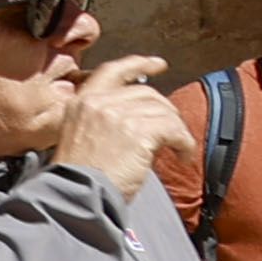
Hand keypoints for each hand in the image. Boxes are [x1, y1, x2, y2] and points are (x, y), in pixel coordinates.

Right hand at [52, 57, 180, 195]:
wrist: (77, 197)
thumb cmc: (78, 178)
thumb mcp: (80, 137)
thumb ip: (104, 121)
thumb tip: (140, 121)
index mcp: (82, 102)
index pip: (114, 71)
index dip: (138, 63)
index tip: (157, 64)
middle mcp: (99, 103)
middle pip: (146, 92)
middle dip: (165, 110)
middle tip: (174, 128)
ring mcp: (118, 115)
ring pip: (162, 111)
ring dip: (177, 130)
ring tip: (180, 149)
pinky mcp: (138, 132)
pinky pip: (173, 129)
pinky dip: (184, 143)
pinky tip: (183, 155)